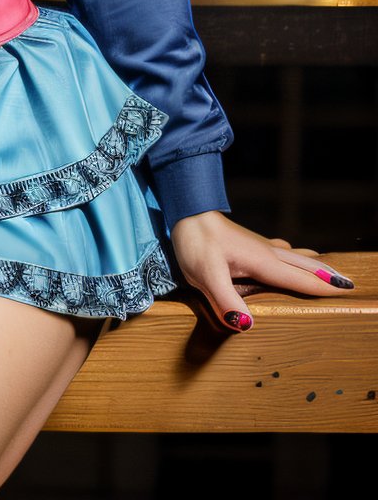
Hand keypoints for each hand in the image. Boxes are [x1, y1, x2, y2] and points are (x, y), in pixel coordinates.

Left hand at [170, 210, 354, 332]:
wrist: (185, 210)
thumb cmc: (195, 242)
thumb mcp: (206, 275)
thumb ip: (226, 300)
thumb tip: (248, 326)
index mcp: (263, 263)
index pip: (299, 279)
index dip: (322, 287)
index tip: (346, 291)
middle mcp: (267, 253)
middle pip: (304, 265)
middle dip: (326, 274)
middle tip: (349, 283)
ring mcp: (258, 245)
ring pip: (294, 256)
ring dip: (313, 263)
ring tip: (328, 270)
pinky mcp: (248, 242)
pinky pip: (280, 250)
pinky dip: (294, 255)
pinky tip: (290, 252)